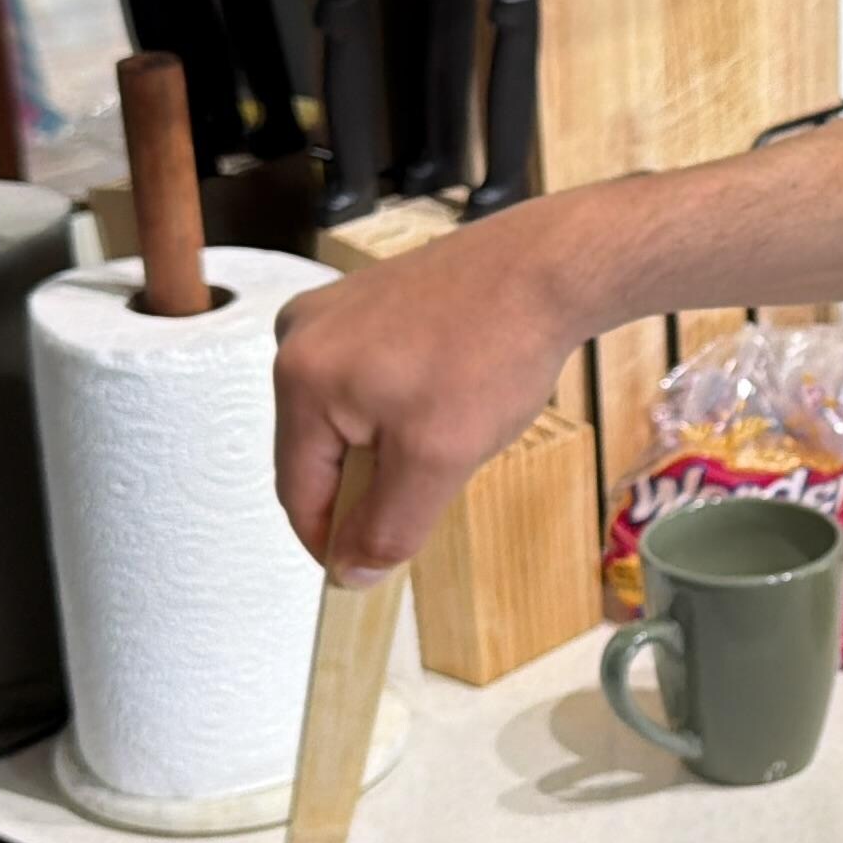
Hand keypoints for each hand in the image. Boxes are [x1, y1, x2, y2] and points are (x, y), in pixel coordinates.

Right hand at [272, 204, 594, 583]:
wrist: (547, 268)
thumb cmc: (492, 352)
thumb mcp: (437, 461)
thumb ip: (388, 527)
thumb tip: (350, 574)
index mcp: (298, 377)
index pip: (296, 491)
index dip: (335, 541)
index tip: (374, 567)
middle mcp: (299, 336)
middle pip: (319, 452)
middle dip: (372, 482)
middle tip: (437, 479)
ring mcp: (333, 313)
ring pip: (347, 418)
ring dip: (391, 446)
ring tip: (453, 426)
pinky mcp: (368, 301)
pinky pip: (368, 380)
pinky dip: (402, 407)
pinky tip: (451, 395)